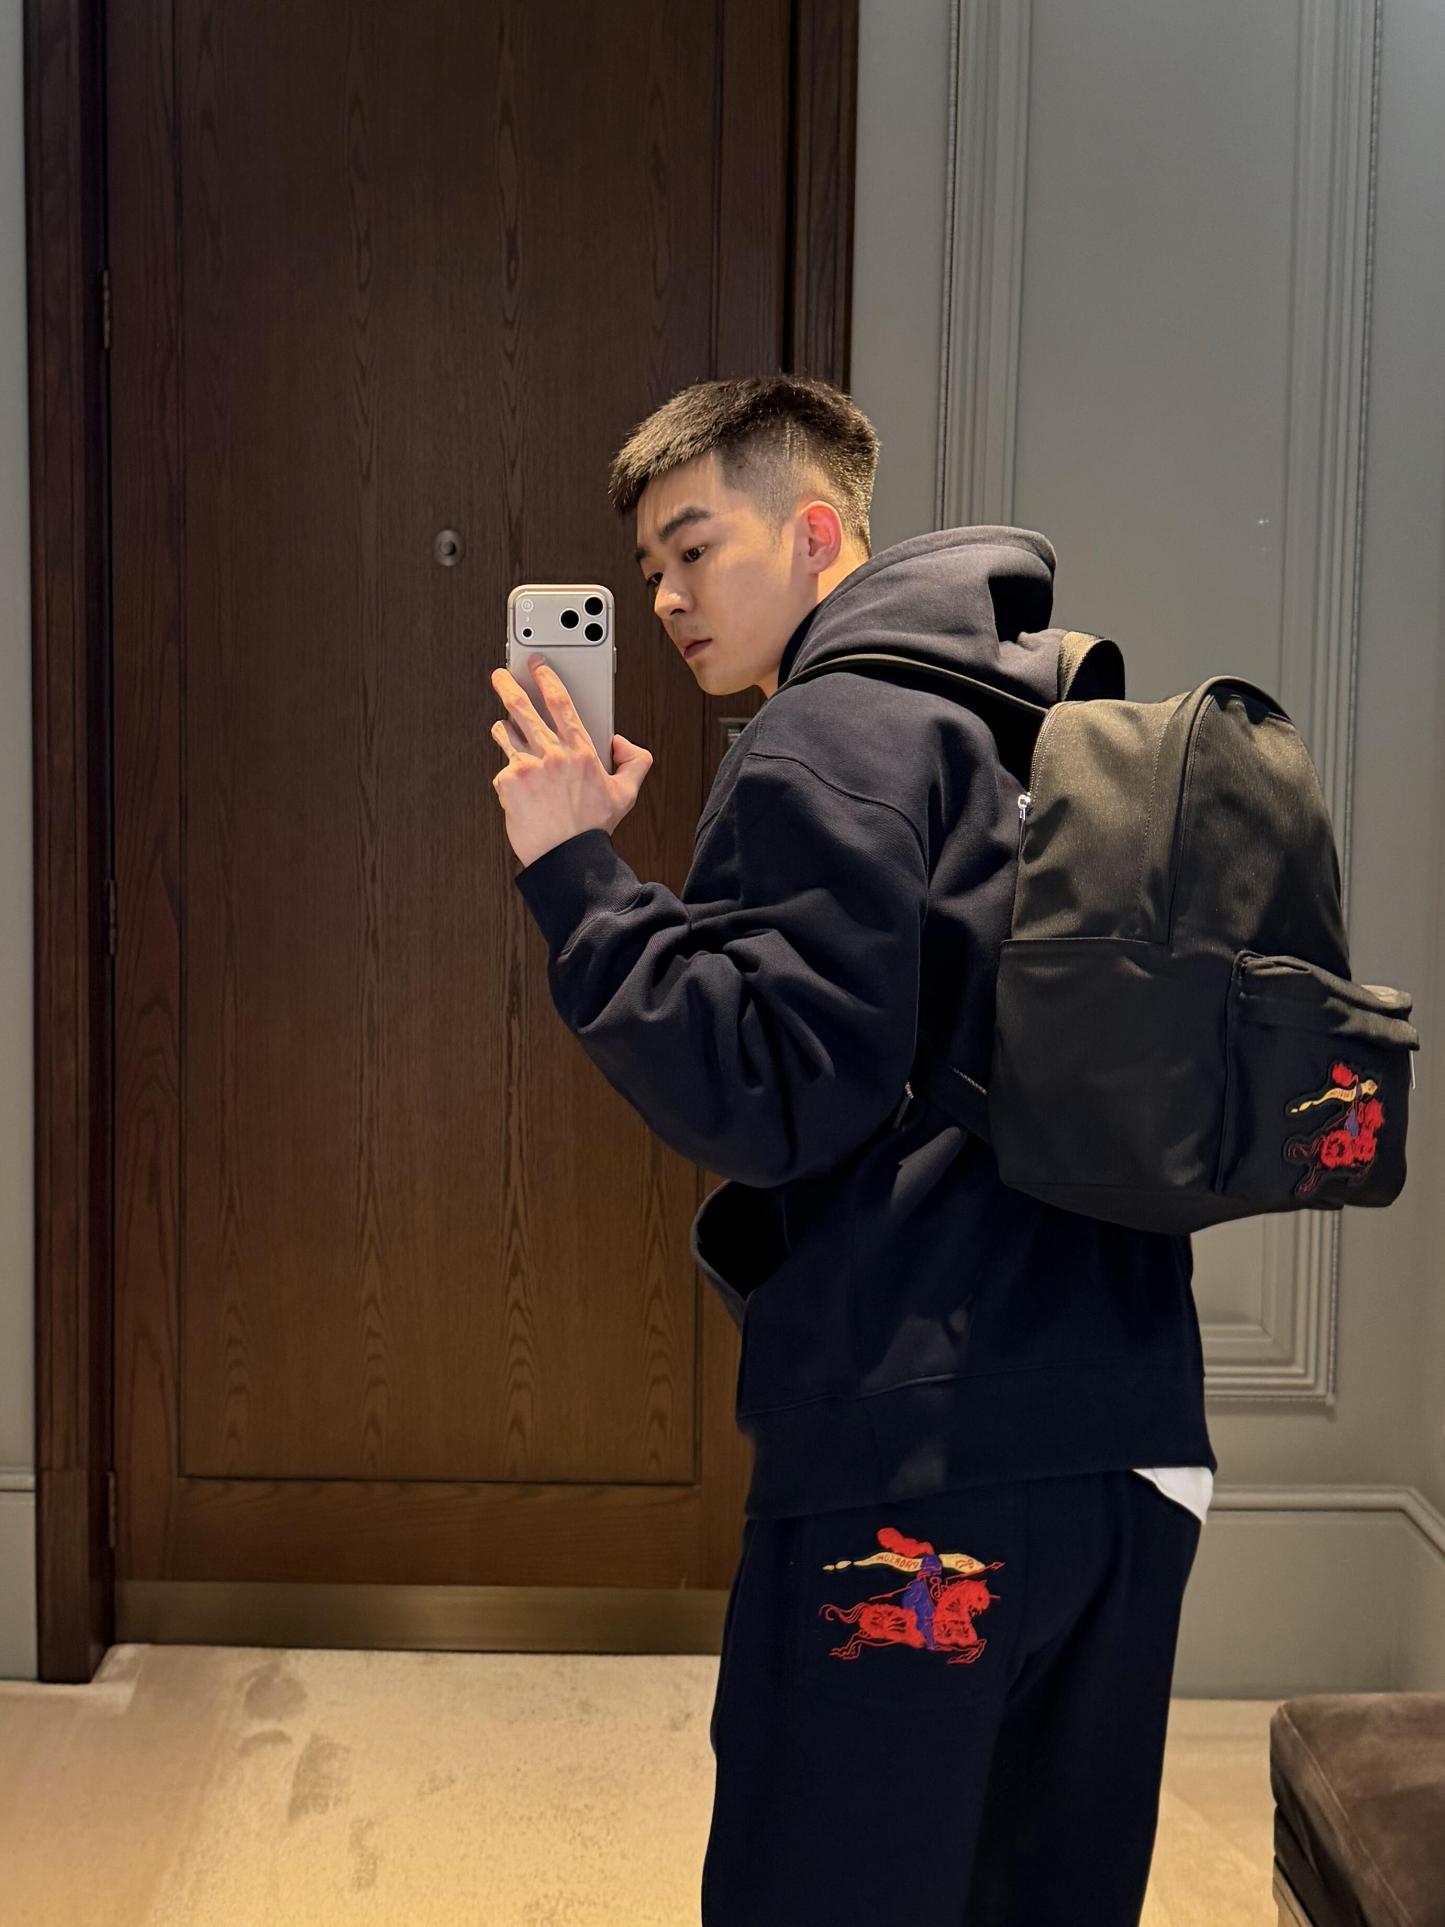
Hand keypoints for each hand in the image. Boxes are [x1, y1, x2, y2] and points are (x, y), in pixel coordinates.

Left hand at [489, 654, 653, 867]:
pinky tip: (517, 786)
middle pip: (522, 707)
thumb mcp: (626, 794)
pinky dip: (508, 774)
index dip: (547, 678)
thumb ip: (634, 762)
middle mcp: (552, 753)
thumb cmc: (593, 830)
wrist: (567, 859)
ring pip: (506, 734)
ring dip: (503, 729)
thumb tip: (622, 743)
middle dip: (508, 686)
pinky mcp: (507, 783)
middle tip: (500, 675)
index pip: (560, 702)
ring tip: (504, 729)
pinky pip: (502, 770)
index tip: (538, 666)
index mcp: (580, 750)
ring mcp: (526, 767)